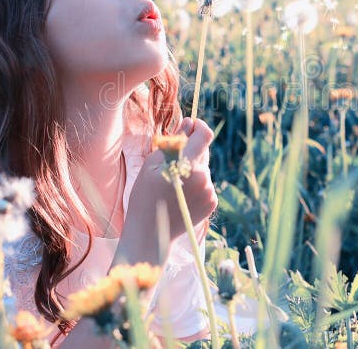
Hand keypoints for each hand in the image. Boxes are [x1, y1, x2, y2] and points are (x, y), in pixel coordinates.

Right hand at [124, 118, 217, 244]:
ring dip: (192, 168)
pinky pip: (206, 183)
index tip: (189, 127)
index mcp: (189, 165)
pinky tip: (180, 194)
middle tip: (171, 161)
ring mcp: (210, 191)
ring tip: (172, 183)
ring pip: (204, 168)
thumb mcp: (152, 164)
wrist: (150, 233)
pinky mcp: (212, 202)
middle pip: (203, 151)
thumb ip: (174, 142)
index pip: (205, 135)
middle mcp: (204, 177)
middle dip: (190, 150)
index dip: (198, 127)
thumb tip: (189, 123)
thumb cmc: (145, 196)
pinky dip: (196, 183)